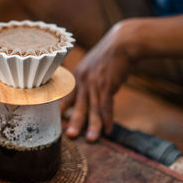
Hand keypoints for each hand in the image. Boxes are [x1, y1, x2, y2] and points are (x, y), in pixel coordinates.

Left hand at [61, 22, 133, 141]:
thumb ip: (87, 80)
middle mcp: (83, 80)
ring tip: (92, 140)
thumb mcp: (92, 66)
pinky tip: (109, 130)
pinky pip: (107, 105)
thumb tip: (84, 95)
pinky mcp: (108, 84)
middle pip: (78, 105)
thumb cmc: (109, 56)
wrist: (123, 42)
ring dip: (93, 126)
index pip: (67, 96)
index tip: (59, 124)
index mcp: (77, 76)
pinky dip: (108, 119)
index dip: (63, 110)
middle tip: (70, 136)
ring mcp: (95, 83)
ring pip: (93, 108)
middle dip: (74, 122)